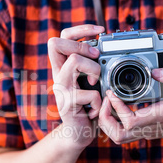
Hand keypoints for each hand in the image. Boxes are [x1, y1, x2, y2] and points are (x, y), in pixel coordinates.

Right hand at [48, 25, 104, 148]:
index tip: (100, 30)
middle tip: (96, 58)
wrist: (79, 133)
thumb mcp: (90, 82)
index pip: (61, 37)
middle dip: (82, 46)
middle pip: (56, 43)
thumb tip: (105, 50)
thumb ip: (92, 67)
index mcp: (63, 67)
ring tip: (97, 85)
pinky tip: (96, 109)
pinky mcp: (67, 104)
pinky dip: (100, 102)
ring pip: (75, 61)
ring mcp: (61, 89)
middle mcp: (58, 75)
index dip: (80, 29)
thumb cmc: (88, 106)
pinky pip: (91, 93)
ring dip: (94, 70)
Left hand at [98, 67, 162, 143]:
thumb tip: (155, 71)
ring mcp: (149, 131)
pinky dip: (114, 123)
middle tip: (106, 101)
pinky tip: (116, 107)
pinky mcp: (147, 132)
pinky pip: (125, 133)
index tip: (113, 93)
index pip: (132, 121)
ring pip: (120, 138)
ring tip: (108, 104)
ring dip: (108, 123)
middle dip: (106, 119)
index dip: (117, 109)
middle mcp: (154, 126)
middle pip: (120, 135)